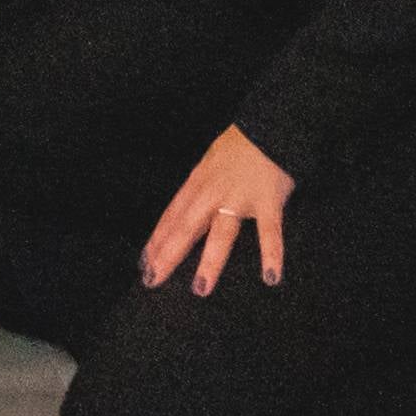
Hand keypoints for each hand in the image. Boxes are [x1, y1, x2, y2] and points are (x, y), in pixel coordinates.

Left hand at [141, 125, 294, 293]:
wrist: (268, 128)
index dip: (157, 239)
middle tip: (154, 279)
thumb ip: (197, 192)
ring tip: (200, 287)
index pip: (172, 216)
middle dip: (169, 253)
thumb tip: (180, 220)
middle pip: (187, 226)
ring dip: (210, 261)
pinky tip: (270, 277)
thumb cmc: (238, 149)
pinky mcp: (268, 201)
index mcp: (198, 183)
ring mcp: (240, 198)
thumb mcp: (208, 165)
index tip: (144, 263)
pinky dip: (271, 254)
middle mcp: (214, 192)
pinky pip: (269, 231)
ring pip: (222, 232)